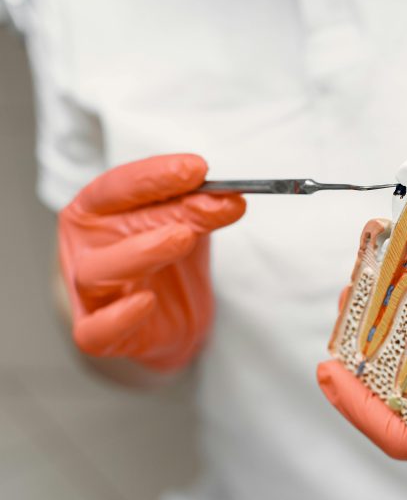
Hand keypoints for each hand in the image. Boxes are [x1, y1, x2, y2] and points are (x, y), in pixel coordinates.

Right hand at [59, 154, 245, 370]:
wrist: (168, 316)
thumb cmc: (166, 261)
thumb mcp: (187, 227)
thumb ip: (201, 211)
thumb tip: (228, 197)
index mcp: (97, 210)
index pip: (119, 186)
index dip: (156, 175)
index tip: (197, 168)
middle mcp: (85, 246)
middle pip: (111, 224)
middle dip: (159, 212)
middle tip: (203, 204)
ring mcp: (86, 290)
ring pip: (97, 272)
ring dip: (142, 253)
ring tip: (183, 238)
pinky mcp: (96, 331)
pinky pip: (97, 329)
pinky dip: (119, 317)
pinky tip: (145, 302)